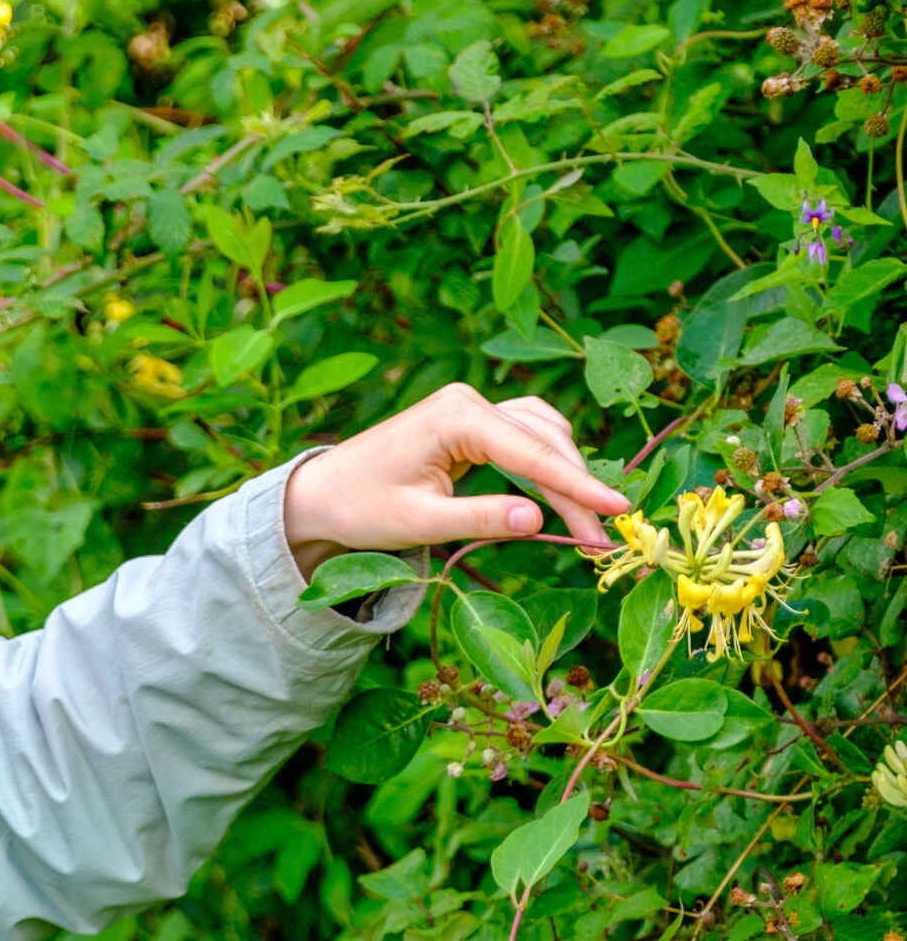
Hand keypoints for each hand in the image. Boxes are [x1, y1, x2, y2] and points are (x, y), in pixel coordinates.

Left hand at [282, 382, 632, 576]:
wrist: (321, 494)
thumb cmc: (360, 507)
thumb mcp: (419, 521)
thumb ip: (479, 518)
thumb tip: (538, 520)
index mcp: (456, 416)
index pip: (532, 454)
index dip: (578, 487)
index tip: (619, 512)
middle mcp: (468, 401)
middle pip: (544, 443)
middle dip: (576, 490)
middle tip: (599, 539)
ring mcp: (470, 407)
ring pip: (541, 435)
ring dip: (566, 475)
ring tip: (587, 522)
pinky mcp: (470, 422)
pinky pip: (524, 437)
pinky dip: (546, 465)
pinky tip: (560, 496)